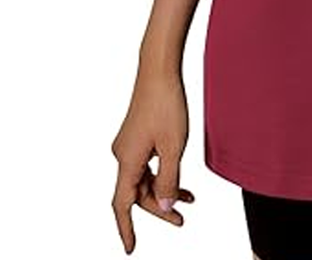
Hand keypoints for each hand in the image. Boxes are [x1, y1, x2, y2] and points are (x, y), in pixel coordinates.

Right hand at [110, 71, 194, 253]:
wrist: (159, 70)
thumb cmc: (166, 104)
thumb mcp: (174, 146)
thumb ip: (169, 178)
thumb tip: (165, 206)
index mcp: (127, 160)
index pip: (122, 205)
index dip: (127, 228)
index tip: (131, 248)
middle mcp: (122, 154)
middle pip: (136, 193)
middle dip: (159, 207)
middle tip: (182, 219)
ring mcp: (128, 144)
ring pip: (143, 178)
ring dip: (163, 190)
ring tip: (189, 199)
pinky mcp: (137, 135)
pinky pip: (146, 164)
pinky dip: (162, 173)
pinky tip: (179, 177)